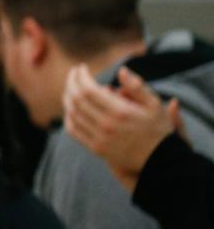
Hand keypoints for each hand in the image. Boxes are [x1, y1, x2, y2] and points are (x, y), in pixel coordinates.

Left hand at [63, 64, 179, 190]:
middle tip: (73, 73)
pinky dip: (68, 116)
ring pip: (72, 114)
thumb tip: (121, 70)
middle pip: (76, 99)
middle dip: (71, 82)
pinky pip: (73, 130)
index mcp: (120, 112)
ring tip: (71, 87)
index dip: (80, 76)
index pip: (88, 89)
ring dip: (67, 97)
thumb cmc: (158, 128)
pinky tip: (71, 107)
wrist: (160, 160)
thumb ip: (137, 86)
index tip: (81, 68)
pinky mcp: (96, 148)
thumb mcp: (155, 104)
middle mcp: (106, 125)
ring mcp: (99, 138)